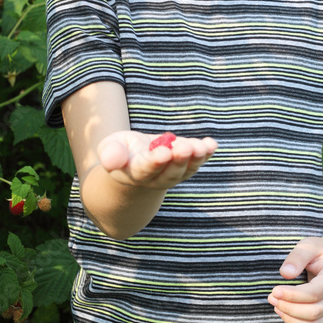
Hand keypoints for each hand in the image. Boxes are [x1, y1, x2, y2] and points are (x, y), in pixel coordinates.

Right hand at [96, 130, 216, 190]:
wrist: (135, 162)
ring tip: (201, 146)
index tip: (164, 152)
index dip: (155, 162)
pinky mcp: (186, 166)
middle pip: (170, 173)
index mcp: (134, 173)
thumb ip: (110, 154)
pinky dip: (206, 154)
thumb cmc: (122, 151)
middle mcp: (156, 178)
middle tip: (186, 147)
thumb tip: (110, 160)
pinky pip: (197, 162)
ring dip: (195, 158)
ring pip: (186, 170)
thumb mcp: (110, 147)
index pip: (146, 169)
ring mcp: (173, 174)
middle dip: (179, 160)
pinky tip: (212, 144)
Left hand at [267, 237, 322, 322]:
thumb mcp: (309, 245)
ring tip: (277, 306)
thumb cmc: (319, 252)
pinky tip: (285, 315)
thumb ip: (297, 257)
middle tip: (272, 297)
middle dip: (289, 308)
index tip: (275, 290)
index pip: (314, 293)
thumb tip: (285, 274)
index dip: (293, 295)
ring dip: (292, 319)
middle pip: (314, 312)